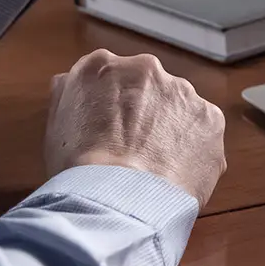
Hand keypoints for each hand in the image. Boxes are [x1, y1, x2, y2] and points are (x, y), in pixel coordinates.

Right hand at [44, 48, 227, 207]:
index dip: (111, 108)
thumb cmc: (79, 169)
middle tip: (133, 153)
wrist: (118, 198)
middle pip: (147, 89)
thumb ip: (68, 96)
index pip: (109, 79)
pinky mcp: (210, 118)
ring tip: (155, 169)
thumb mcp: (54, 127)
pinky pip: (203, 132)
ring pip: (178, 109)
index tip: (111, 132)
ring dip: (171, 131)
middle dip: (144, 116)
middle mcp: (144, 69)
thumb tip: (70, 83)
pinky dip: (194, 150)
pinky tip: (175, 174)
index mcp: (100, 67)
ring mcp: (181, 92)